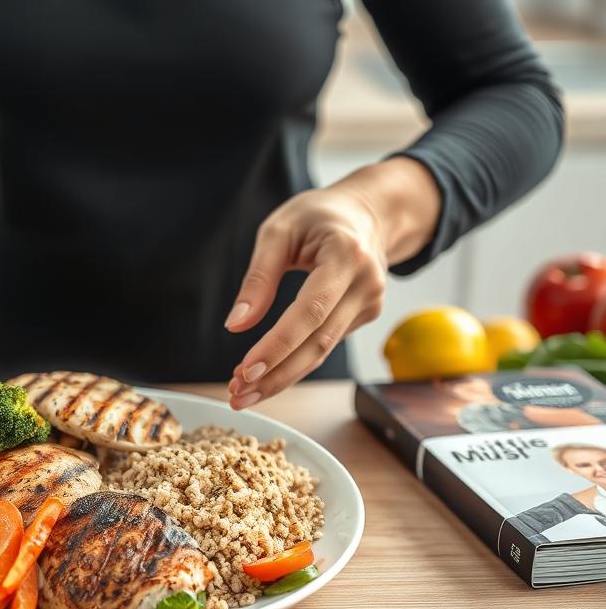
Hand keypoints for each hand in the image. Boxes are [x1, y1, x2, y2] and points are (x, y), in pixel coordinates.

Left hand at [226, 159, 440, 406]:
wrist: (369, 212)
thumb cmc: (318, 215)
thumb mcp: (279, 230)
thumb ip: (258, 277)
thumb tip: (236, 325)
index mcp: (346, 255)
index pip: (310, 311)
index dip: (278, 345)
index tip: (246, 370)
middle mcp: (366, 284)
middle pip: (319, 342)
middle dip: (276, 374)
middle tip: (237, 395)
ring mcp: (370, 303)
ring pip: (322, 351)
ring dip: (281, 377)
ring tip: (243, 394)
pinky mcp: (365, 316)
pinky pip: (325, 344)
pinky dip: (294, 362)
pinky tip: (265, 375)